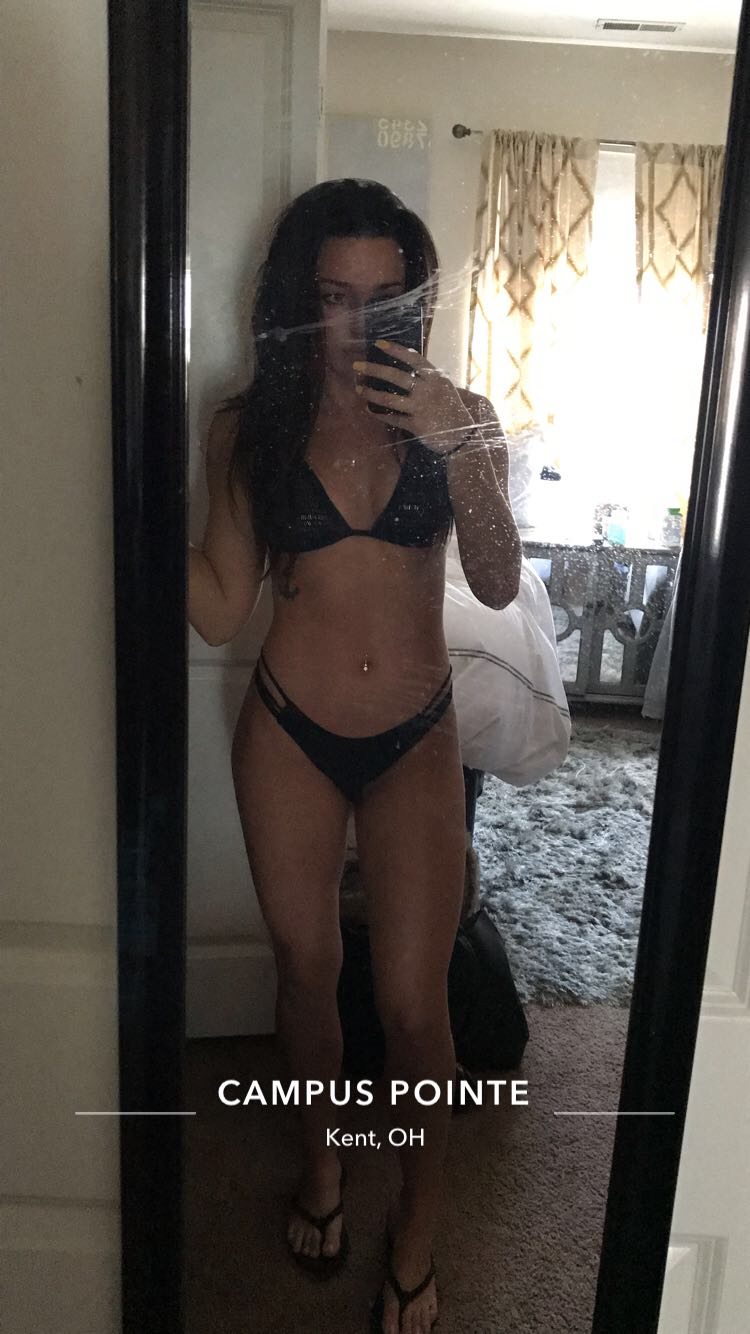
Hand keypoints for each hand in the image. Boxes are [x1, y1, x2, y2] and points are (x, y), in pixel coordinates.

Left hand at [352, 339, 473, 456]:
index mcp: (435, 378)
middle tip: (356, 366)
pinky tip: (369, 410)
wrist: (463, 436)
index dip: (395, 350)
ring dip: (370, 393)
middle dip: (373, 369)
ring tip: (358, 389)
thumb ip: (428, 379)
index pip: (413, 359)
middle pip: (395, 376)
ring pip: (388, 398)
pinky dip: (378, 414)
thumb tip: (406, 369)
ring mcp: (421, 408)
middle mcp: (428, 390)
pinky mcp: (417, 425)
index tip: (378, 344)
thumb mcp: (445, 388)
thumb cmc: (451, 410)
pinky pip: (392, 418)